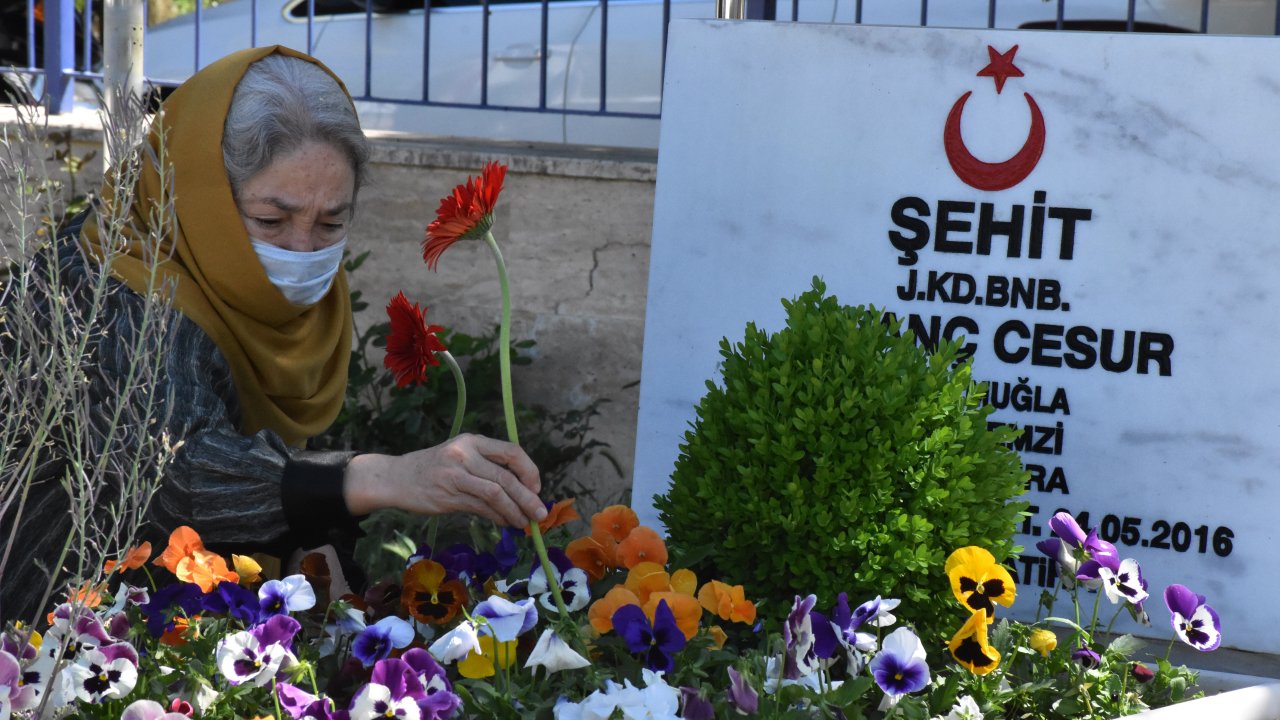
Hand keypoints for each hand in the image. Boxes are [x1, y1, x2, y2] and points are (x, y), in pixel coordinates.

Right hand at [344, 433, 546, 526]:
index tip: (537, 488)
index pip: (512, 452)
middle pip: (506, 477)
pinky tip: (506, 523)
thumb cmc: (435, 468)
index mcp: (473, 441)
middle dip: (528, 498)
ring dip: (515, 512)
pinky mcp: (448, 496)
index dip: (530, 470)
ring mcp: (456, 475)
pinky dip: (498, 517)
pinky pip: (481, 508)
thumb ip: (488, 467)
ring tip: (524, 523)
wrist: (397, 478)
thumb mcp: (461, 456)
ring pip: (495, 494)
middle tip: (540, 514)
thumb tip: (523, 491)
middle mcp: (465, 454)